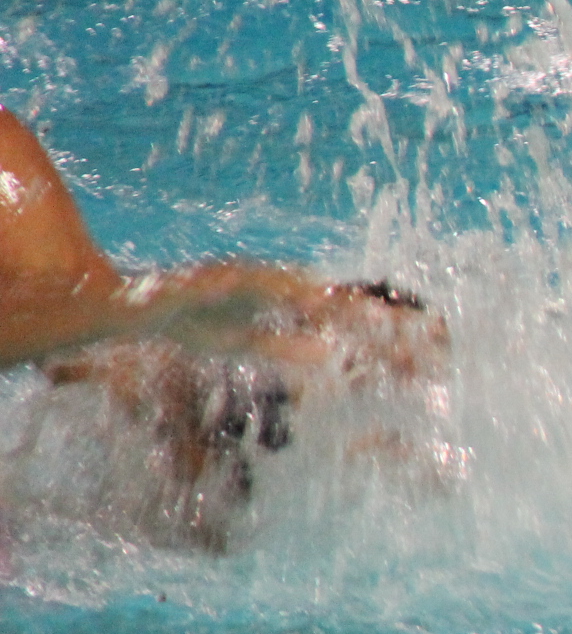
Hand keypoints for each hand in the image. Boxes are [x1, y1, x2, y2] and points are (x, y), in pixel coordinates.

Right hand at [139, 260, 331, 351]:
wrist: (131, 313)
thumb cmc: (195, 322)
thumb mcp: (244, 341)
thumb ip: (285, 345)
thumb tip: (329, 354)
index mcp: (260, 292)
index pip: (305, 298)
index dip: (338, 306)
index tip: (377, 317)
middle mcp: (240, 279)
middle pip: (285, 284)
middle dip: (316, 291)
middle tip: (348, 300)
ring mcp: (208, 280)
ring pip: (244, 278)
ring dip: (275, 282)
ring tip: (305, 290)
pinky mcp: (173, 286)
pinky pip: (191, 285)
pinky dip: (207, 285)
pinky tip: (222, 286)